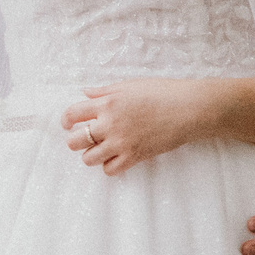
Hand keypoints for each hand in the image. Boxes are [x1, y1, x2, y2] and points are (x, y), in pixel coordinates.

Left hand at [61, 79, 223, 174]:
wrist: (189, 109)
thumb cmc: (162, 92)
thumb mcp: (130, 85)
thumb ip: (104, 91)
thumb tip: (85, 93)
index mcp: (107, 103)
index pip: (72, 114)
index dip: (66, 121)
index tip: (68, 124)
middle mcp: (110, 124)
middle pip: (75, 141)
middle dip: (75, 140)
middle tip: (83, 138)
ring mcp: (121, 143)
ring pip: (89, 158)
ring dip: (91, 154)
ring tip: (100, 148)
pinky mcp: (134, 156)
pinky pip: (110, 169)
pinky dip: (109, 166)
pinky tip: (115, 157)